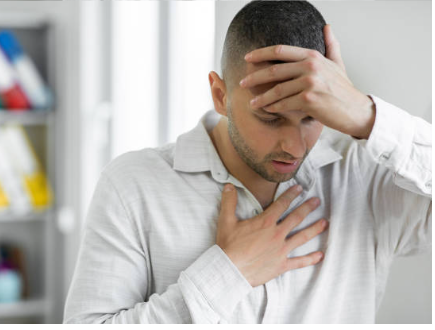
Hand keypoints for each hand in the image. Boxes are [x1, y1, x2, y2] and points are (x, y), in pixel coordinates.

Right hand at [216, 183, 327, 287]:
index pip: (282, 204)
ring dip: (315, 229)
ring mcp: (281, 250)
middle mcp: (277, 234)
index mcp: (265, 222)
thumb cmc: (228, 246)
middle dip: (308, 207)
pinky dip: (310, 259)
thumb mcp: (226, 220)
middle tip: (317, 201)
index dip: (291, 194)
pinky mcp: (282, 265)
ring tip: (325, 223)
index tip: (300, 188)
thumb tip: (228, 186)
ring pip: (302, 237)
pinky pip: (299, 262)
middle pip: (296, 218)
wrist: (229, 270)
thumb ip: (229, 201)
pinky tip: (320, 255)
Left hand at [239, 24, 375, 139]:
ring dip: (262, 97)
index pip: (280, 50)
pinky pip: (284, 104)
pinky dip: (273, 108)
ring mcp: (310, 83)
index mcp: (312, 56)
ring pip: (277, 90)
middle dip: (255, 77)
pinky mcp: (309, 100)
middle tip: (242, 83)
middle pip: (274, 70)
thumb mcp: (337, 63)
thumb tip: (327, 27)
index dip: (261, 53)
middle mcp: (310, 66)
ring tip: (252, 103)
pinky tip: (266, 110)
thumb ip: (330, 45)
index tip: (247, 58)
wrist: (356, 110)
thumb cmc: (344, 89)